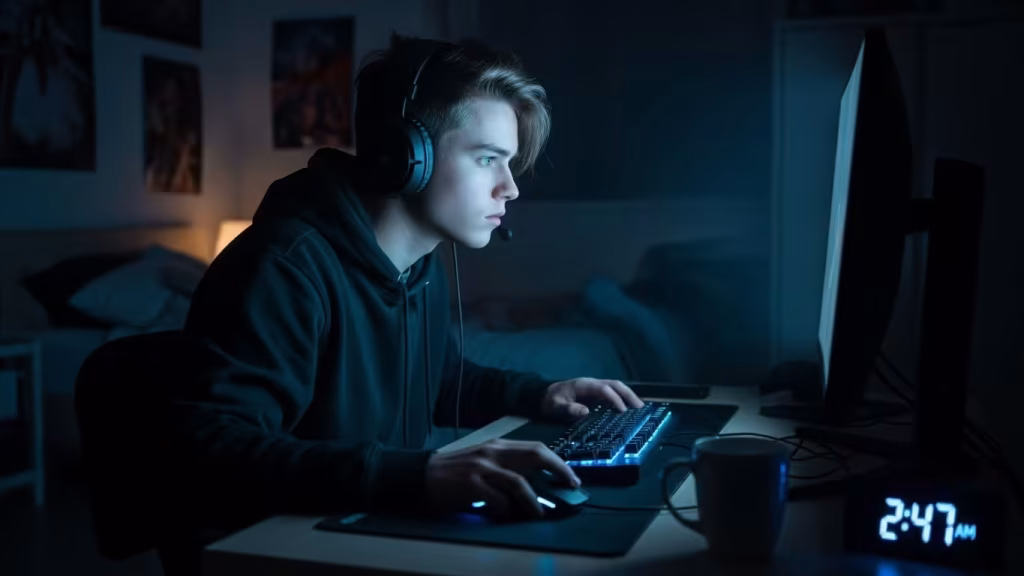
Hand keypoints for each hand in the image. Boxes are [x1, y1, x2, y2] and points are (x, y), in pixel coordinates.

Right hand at [425, 439, 580, 519]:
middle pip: (536, 455)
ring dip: (534, 500)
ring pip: (520, 481)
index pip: (537, 447)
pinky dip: (507, 509)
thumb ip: (507, 468)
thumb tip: (536, 485)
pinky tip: (507, 515)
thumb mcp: (484, 462)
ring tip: (539, 512)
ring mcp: (482, 466)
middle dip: (559, 470)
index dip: (558, 462)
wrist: (422, 474)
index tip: (572, 476)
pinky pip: (498, 498)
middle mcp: (493, 451)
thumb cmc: (456, 472)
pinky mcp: (471, 482)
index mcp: (498, 445)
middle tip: (571, 486)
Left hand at [542, 377, 643, 420]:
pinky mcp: (595, 392)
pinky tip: (629, 408)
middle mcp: (592, 383)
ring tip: (639, 407)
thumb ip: (568, 409)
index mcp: (583, 385)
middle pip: (614, 384)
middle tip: (640, 407)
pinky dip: (622, 398)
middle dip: (628, 394)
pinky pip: (612, 392)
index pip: (604, 389)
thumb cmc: (550, 402)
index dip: (614, 399)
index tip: (622, 411)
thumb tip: (585, 411)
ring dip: (628, 395)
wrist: (544, 396)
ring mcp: (594, 386)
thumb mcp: (555, 407)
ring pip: (615, 387)